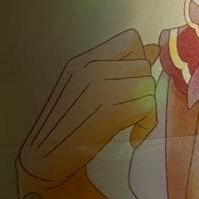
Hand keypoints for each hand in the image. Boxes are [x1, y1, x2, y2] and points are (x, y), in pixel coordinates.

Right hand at [18, 28, 159, 187]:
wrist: (46, 159)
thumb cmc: (68, 125)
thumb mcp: (85, 88)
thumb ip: (117, 68)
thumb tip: (153, 50)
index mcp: (82, 61)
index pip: (130, 40)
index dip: (140, 58)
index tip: (132, 80)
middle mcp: (90, 69)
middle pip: (143, 65)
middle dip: (144, 87)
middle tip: (132, 108)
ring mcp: (98, 88)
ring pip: (147, 85)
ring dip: (146, 107)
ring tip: (132, 123)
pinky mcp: (108, 111)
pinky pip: (147, 107)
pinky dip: (146, 124)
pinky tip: (133, 137)